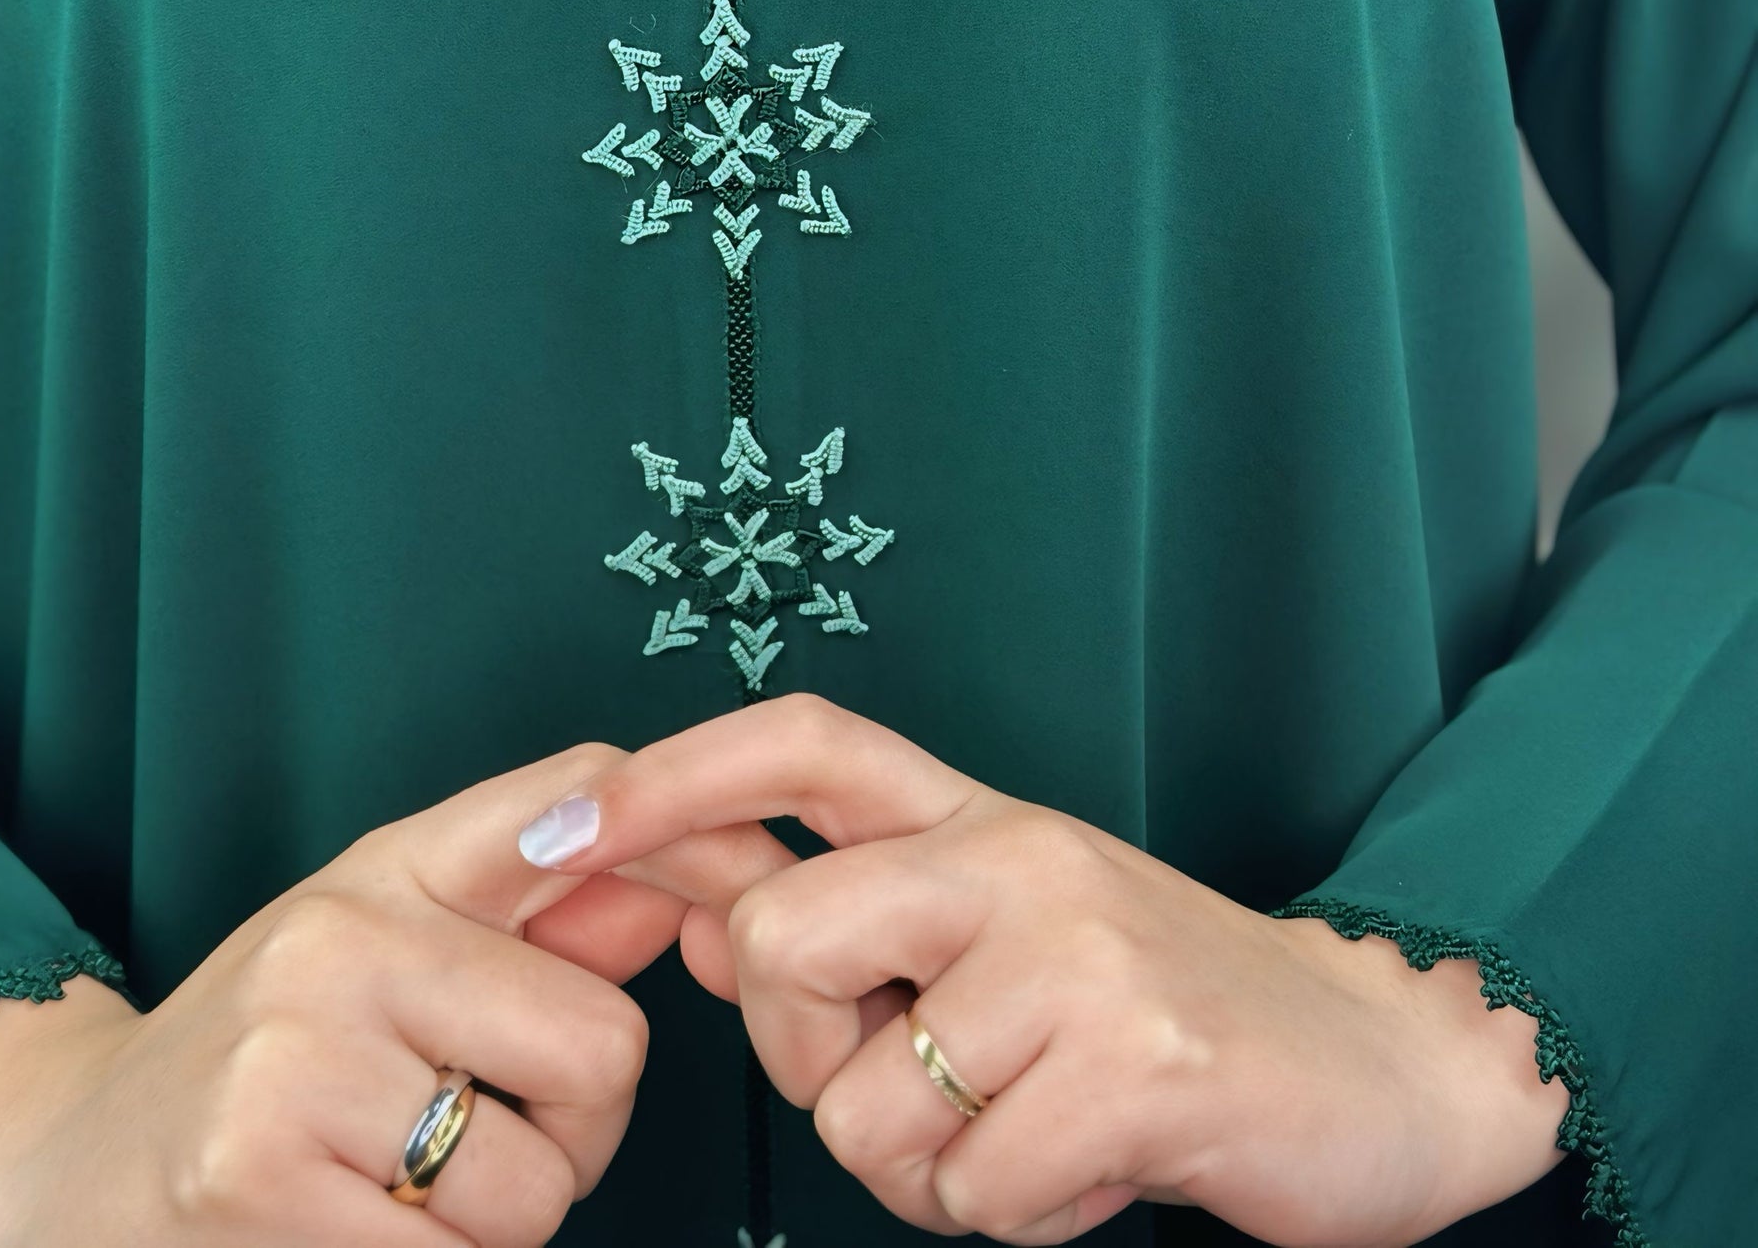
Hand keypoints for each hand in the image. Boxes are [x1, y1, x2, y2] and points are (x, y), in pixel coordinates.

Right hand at [0, 741, 788, 1247]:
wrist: (67, 1169)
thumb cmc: (260, 1050)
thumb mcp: (380, 934)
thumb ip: (531, 908)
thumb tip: (677, 891)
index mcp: (383, 868)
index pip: (580, 808)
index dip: (686, 852)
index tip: (728, 903)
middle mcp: (339, 947)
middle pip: (601, 1051)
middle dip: (569, 1121)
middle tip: (472, 1125)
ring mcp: (295, 1073)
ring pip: (537, 1187)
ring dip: (498, 1218)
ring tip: (399, 1184)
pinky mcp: (267, 1197)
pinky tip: (352, 1229)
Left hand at [517, 699, 1564, 1246]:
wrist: (1383, 1064)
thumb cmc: (1167, 1012)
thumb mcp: (1017, 935)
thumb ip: (872, 920)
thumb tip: (698, 915)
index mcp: (986, 817)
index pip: (806, 744)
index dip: (676, 775)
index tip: (563, 828)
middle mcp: (1021, 856)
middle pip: (781, 947)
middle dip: (811, 1057)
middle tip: (923, 1082)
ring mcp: (1079, 954)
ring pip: (866, 1107)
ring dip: (928, 1169)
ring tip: (1033, 1133)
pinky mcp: (1138, 1064)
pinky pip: (972, 1192)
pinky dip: (1017, 1215)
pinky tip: (1094, 1165)